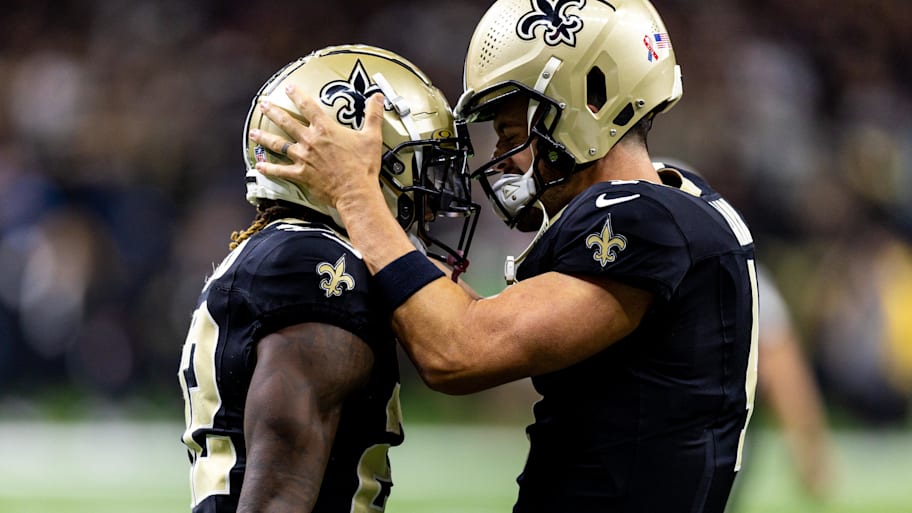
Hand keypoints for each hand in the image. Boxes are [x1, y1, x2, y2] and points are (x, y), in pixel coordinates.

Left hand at [249, 85, 385, 211]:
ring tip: (253, 132)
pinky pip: (281, 171)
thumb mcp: (371, 136)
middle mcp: (310, 141)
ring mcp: (303, 158)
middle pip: (287, 122)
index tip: (288, 88)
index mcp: (325, 129)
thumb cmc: (363, 166)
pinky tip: (259, 166)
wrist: (356, 191)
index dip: (296, 95)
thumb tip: (378, 98)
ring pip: (279, 144)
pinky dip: (269, 169)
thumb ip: (373, 115)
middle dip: (273, 112)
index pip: (308, 106)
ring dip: (264, 137)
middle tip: (264, 105)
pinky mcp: (301, 174)